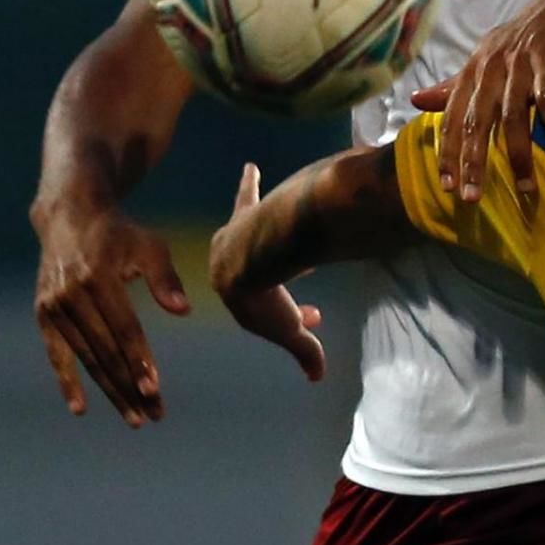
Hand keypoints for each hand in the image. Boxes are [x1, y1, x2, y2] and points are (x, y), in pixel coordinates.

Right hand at [33, 207, 189, 426]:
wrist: (69, 217)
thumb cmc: (120, 234)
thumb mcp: (148, 245)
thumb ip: (165, 278)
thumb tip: (183, 311)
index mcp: (99, 276)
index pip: (123, 328)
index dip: (139, 360)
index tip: (154, 389)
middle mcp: (72, 293)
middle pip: (106, 351)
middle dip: (130, 386)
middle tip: (152, 415)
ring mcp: (54, 305)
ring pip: (87, 358)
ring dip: (110, 390)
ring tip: (134, 417)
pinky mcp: (43, 313)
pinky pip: (56, 354)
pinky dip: (67, 382)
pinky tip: (81, 408)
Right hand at [209, 163, 325, 381]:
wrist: (253, 260)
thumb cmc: (268, 298)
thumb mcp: (290, 329)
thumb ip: (305, 351)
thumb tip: (318, 377)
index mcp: (236, 296)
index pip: (265, 310)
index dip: (292, 316)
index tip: (317, 315)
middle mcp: (227, 266)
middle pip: (257, 277)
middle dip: (278, 285)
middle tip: (306, 287)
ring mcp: (234, 237)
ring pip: (249, 241)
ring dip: (267, 246)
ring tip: (285, 241)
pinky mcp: (244, 213)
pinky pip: (244, 196)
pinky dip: (248, 184)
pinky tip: (251, 167)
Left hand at [409, 0, 544, 202]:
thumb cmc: (522, 43)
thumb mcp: (484, 62)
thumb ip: (452, 86)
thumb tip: (415, 100)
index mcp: (473, 72)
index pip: (452, 119)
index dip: (447, 154)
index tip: (447, 187)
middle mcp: (491, 68)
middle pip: (476, 123)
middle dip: (473, 163)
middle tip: (472, 197)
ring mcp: (520, 62)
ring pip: (513, 115)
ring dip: (518, 154)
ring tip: (525, 186)